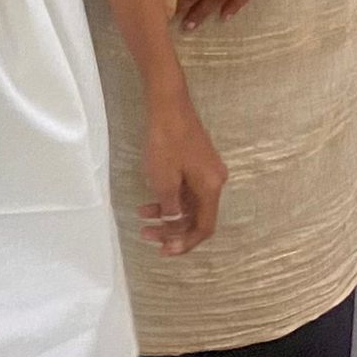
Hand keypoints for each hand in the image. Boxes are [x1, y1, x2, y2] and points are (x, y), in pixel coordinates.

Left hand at [139, 80, 226, 256]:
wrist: (169, 105)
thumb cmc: (167, 142)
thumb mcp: (165, 181)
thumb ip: (171, 207)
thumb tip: (175, 222)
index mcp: (211, 187)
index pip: (205, 227)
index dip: (186, 243)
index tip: (165, 251)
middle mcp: (214, 180)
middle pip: (197, 217)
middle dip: (172, 230)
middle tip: (148, 238)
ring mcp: (206, 170)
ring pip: (189, 204)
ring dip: (167, 215)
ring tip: (142, 219)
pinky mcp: (197, 162)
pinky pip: (186, 190)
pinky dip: (169, 198)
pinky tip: (149, 201)